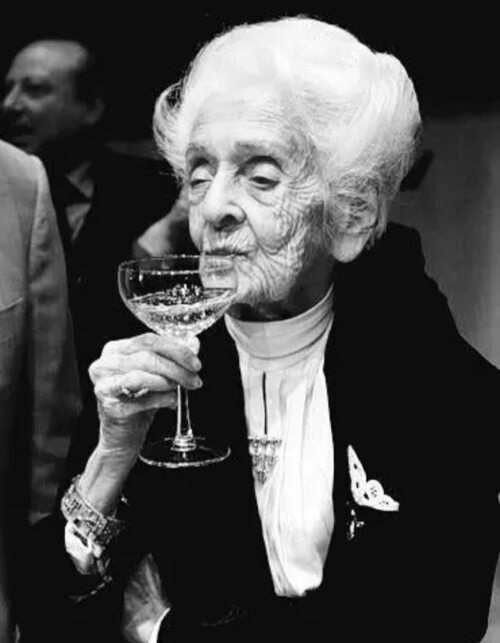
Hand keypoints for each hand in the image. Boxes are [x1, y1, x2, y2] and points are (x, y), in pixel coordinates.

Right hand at [88, 333, 201, 457]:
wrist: (124, 431)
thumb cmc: (139, 398)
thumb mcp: (158, 373)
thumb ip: (174, 357)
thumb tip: (193, 343)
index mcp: (117, 348)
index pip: (149, 340)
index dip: (176, 350)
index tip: (195, 362)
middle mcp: (105, 364)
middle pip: (146, 357)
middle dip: (176, 368)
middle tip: (194, 378)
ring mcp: (104, 385)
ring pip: (139, 377)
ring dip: (167, 382)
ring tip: (181, 388)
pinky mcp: (109, 408)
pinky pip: (139, 401)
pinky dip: (161, 399)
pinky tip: (172, 401)